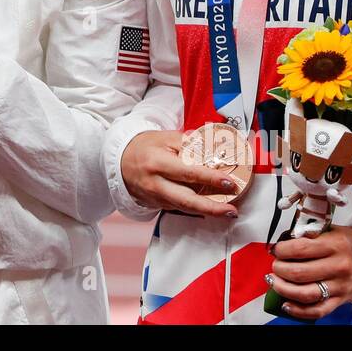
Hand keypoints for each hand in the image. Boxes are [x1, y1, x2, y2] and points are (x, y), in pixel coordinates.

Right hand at [120, 130, 240, 217]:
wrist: (119, 160)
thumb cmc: (145, 146)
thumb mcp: (165, 138)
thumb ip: (189, 143)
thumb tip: (214, 149)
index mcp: (157, 163)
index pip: (188, 173)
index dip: (210, 178)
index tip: (229, 182)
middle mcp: (155, 184)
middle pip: (186, 200)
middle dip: (211, 207)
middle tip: (232, 209)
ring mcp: (155, 197)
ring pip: (184, 208)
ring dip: (208, 212)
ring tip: (228, 212)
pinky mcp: (156, 204)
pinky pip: (179, 208)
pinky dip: (196, 209)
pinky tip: (210, 208)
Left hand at [265, 226, 351, 319]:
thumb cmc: (348, 245)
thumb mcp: (331, 231)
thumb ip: (309, 234)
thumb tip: (284, 240)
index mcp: (335, 245)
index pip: (300, 249)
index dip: (282, 250)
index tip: (276, 250)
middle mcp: (338, 267)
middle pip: (300, 273)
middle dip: (279, 269)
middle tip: (275, 265)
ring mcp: (340, 286)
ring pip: (306, 294)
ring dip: (284, 289)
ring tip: (274, 281)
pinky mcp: (340, 301)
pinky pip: (317, 310)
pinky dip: (299, 311)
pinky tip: (286, 304)